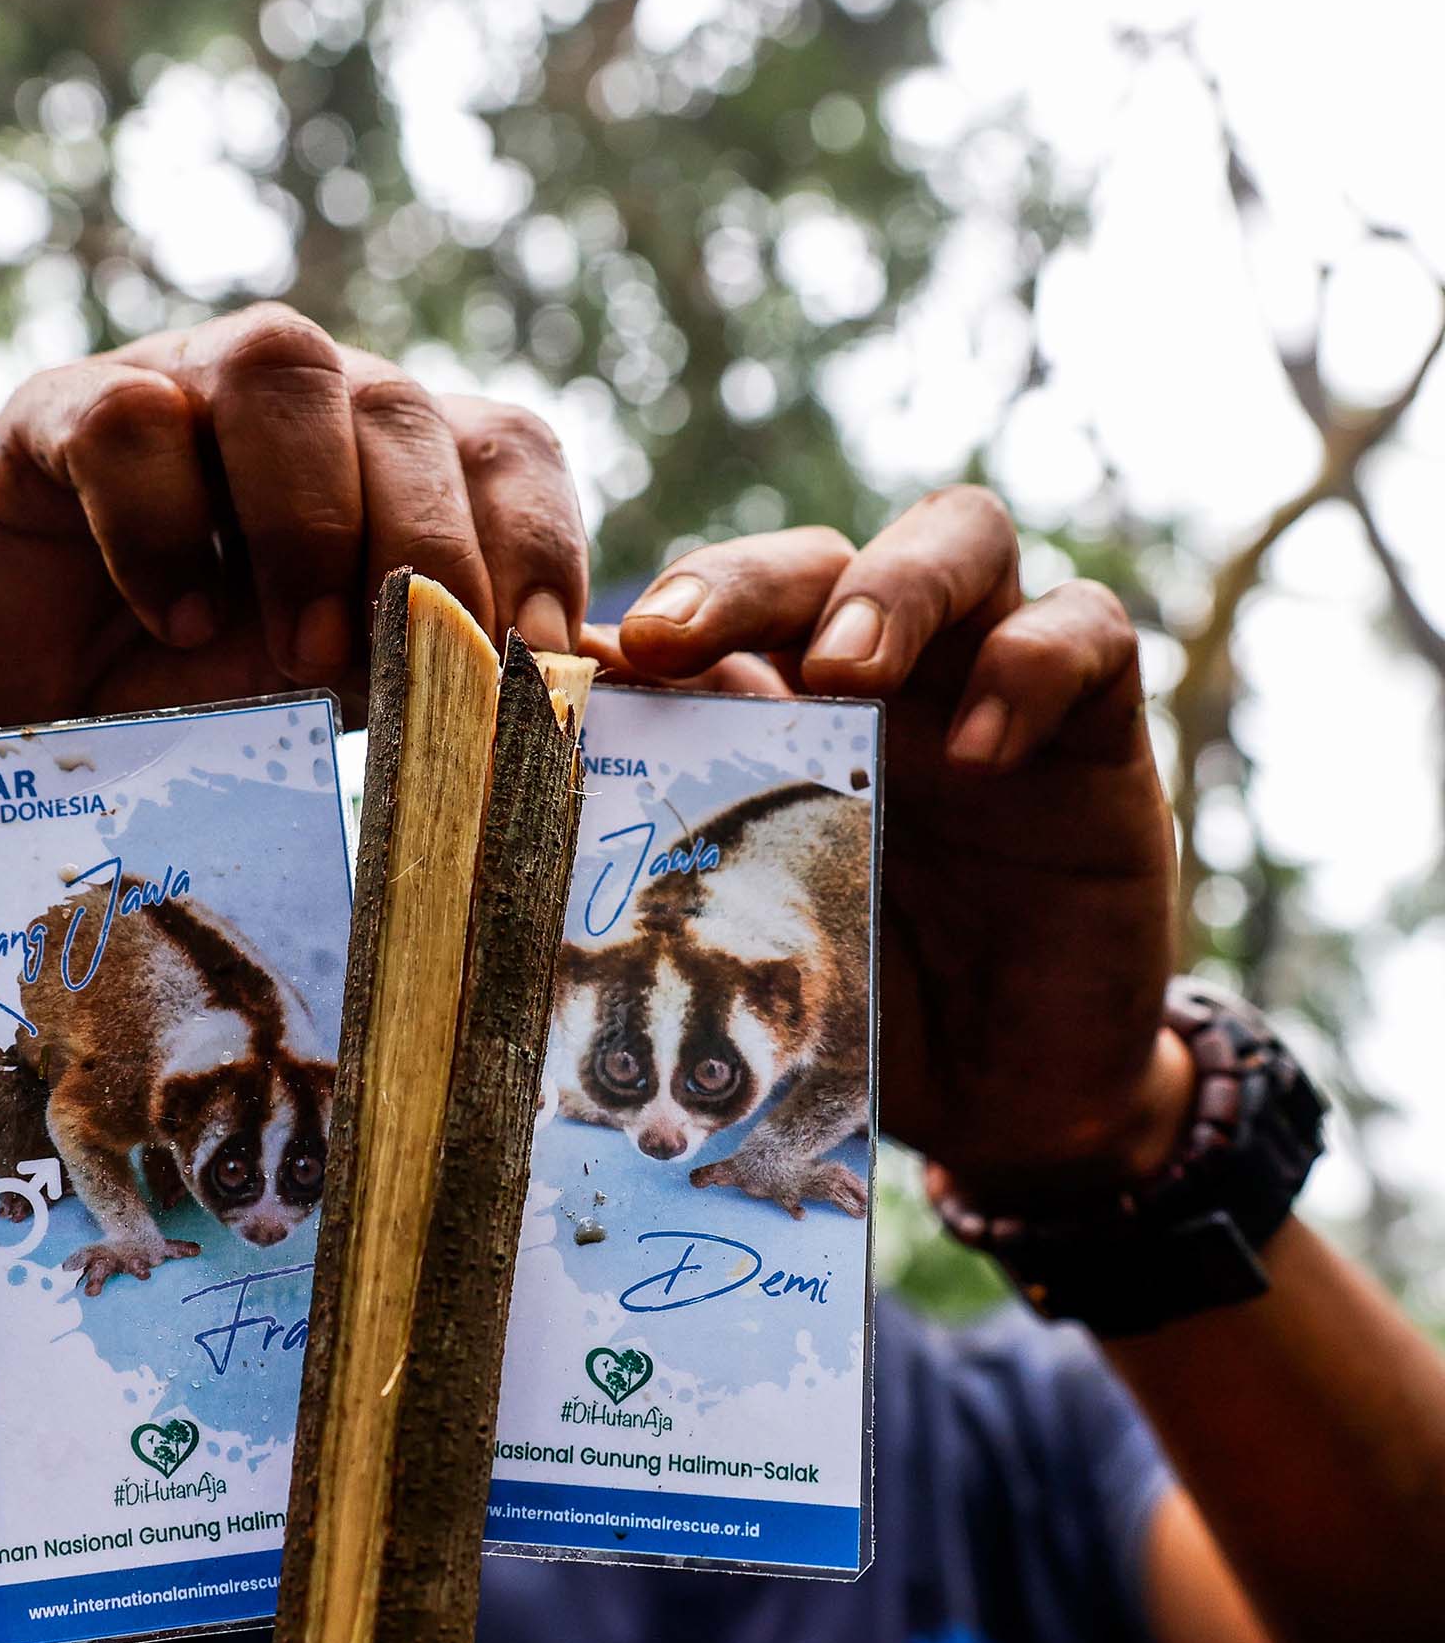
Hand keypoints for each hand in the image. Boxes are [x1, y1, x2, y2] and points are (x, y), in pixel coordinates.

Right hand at [0, 304, 589, 727]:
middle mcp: (307, 401)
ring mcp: (182, 386)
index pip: (507, 447)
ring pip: (278, 363)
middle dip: (425, 548)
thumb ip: (494, 672)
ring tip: (301, 653)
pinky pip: (127, 418)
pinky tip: (177, 620)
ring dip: (308, 519)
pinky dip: (162, 528)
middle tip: (404, 669)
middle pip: (402, 407)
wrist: (46, 720)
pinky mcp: (59, 414)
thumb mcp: (371, 694)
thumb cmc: (224, 699)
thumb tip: (662, 681)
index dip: (539, 540)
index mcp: (400, 459)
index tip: (538, 653)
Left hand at [589, 489, 1185, 1193]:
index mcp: (774, 717)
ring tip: (846, 668)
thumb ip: (675, 871)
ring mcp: (987, 688)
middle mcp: (879, 682)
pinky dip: (1032, 668)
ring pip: (961, 537)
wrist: (998, 1105)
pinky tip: (979, 751)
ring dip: (893, 585)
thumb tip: (546, 798)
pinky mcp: (1096, 732)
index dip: (640, 621)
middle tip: (672, 636)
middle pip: (816, 556)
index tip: (566, 664)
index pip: (708, 614)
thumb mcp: (751, 950)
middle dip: (739, 581)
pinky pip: (1088, 632)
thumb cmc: (856, 1017)